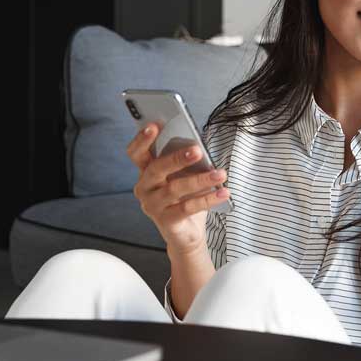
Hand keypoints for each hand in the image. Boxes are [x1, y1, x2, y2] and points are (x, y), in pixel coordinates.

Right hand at [126, 123, 229, 256]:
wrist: (186, 234)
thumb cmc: (184, 199)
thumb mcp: (184, 176)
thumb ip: (185, 161)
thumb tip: (198, 147)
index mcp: (146, 171)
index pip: (136, 153)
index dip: (142, 139)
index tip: (154, 125)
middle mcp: (144, 188)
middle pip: (156, 169)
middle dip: (176, 158)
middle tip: (197, 150)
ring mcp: (153, 205)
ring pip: (175, 188)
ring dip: (201, 180)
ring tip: (221, 173)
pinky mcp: (166, 221)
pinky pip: (188, 207)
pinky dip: (208, 199)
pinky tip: (224, 192)